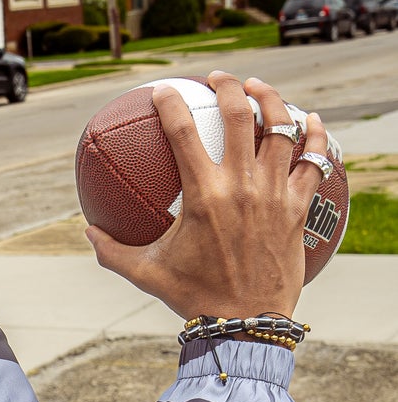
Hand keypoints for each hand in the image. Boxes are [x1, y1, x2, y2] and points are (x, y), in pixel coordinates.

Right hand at [86, 72, 329, 319]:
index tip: (163, 89)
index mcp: (203, 196)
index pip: (183, 132)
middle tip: (216, 79)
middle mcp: (241, 187)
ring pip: (280, 129)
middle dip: (227, 85)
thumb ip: (112, 250)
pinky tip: (311, 120)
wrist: (246, 323)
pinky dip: (314, 136)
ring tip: (259, 89)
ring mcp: (274, 194)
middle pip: (239, 115)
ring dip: (270, 100)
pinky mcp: (298, 207)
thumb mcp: (146, 273)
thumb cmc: (194, 297)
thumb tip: (87, 230)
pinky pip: (314, 161)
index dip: (170, 102)